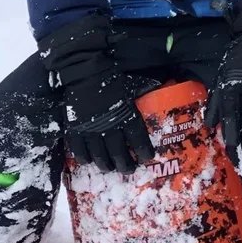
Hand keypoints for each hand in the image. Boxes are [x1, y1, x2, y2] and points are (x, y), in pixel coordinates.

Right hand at [37, 16, 155, 173]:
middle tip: (129, 170)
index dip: (143, 151)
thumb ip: (148, 86)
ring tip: (109, 169)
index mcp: (126, 116)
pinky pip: (78, 149)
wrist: (85, 71)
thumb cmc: (112, 76)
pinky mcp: (74, 128)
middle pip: (118, 152)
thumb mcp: (134, 81)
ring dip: (105, 164)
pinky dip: (83, 157)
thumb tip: (167, 82)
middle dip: (125, 164)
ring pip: (99, 155)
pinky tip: (88, 161)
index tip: (147, 157)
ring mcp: (90, 130)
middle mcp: (110, 127)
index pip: (138, 139)